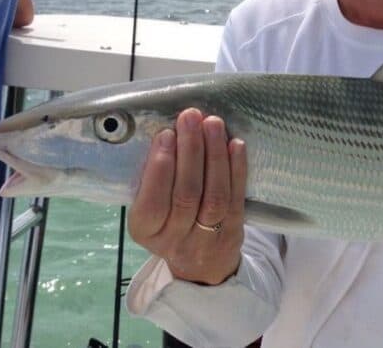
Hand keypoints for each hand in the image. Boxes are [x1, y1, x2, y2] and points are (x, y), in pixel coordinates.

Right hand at [128, 108, 246, 284]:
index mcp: (145, 231)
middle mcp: (175, 238)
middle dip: (190, 151)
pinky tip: (235, 143)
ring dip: (214, 154)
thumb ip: (153, 180)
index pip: (152, 203)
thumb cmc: (171, 223)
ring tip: (213, 123)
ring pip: (214, 195)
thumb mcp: (151, 210)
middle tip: (191, 117)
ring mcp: (207, 238)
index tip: (166, 135)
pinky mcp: (234, 230)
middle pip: (186, 194)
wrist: (201, 265)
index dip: (160, 168)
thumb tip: (168, 132)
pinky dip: (237, 168)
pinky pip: (236, 198)